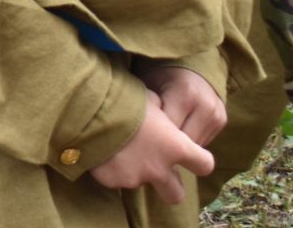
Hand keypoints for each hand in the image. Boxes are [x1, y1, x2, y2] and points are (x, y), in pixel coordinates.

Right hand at [90, 87, 214, 204]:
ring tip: (120, 150)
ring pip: (140, 183)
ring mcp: (134, 178)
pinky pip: (116, 179)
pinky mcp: (112, 181)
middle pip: (176, 194)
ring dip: (135, 171)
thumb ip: (162, 114)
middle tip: (157, 168)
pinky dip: (112, 169)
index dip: (199, 160)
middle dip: (169, 185)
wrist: (88, 109)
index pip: (204, 165)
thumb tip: (161, 115)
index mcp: (176, 147)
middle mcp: (159, 169)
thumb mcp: (150, 99)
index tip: (192, 155)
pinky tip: (104, 151)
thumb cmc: (124, 99)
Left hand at [140, 64, 226, 146]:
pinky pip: (202, 141)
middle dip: (166, 146)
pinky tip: (176, 132)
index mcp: (185, 95)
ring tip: (162, 138)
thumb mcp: (148, 85)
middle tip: (149, 143)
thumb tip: (139, 138)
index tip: (140, 139)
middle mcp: (205, 106)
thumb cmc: (159, 72)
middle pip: (183, 143)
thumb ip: (148, 111)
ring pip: (194, 146)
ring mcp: (217, 114)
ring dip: (179, 145)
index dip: (152, 137)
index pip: (168, 133)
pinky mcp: (222, 120)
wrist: (189, 60)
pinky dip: (189, 140)